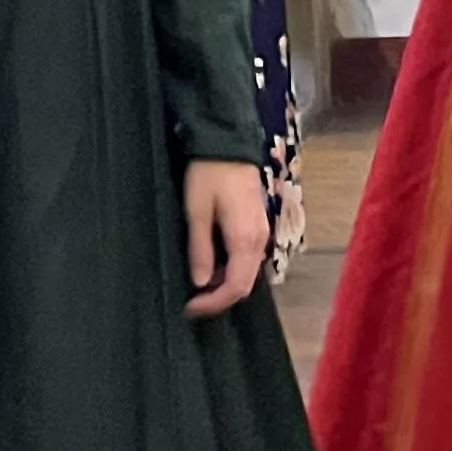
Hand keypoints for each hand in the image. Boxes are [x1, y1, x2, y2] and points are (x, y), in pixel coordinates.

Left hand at [183, 157, 271, 316]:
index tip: (190, 307)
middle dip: (220, 298)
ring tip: (199, 283)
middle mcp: (259, 241)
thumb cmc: (208, 175)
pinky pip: (249, 259)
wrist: (229, 143)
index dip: (213, 303)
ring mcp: (262, 233)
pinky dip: (232, 269)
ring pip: (249, 273)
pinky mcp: (259, 225)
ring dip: (226, 284)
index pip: (235, 287)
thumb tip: (200, 283)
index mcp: (244, 240)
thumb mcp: (196, 212)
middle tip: (193, 300)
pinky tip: (213, 263)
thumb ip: (200, 249)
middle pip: (245, 285)